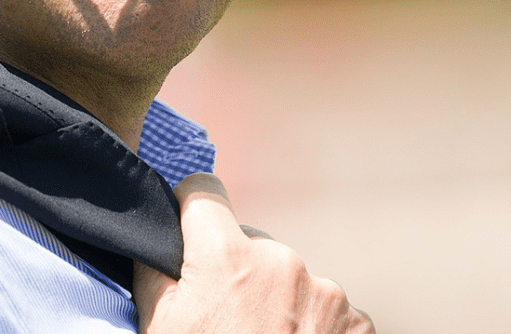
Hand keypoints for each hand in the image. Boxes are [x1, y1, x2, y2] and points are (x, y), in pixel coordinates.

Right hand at [134, 173, 373, 332]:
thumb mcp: (159, 328)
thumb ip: (155, 273)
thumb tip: (153, 238)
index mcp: (228, 258)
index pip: (203, 191)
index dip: (190, 208)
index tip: (187, 230)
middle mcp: (282, 263)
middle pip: (250, 243)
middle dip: (237, 272)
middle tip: (225, 321)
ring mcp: (326, 293)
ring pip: (290, 278)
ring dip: (276, 302)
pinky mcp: (357, 322)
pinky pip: (325, 307)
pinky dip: (310, 327)